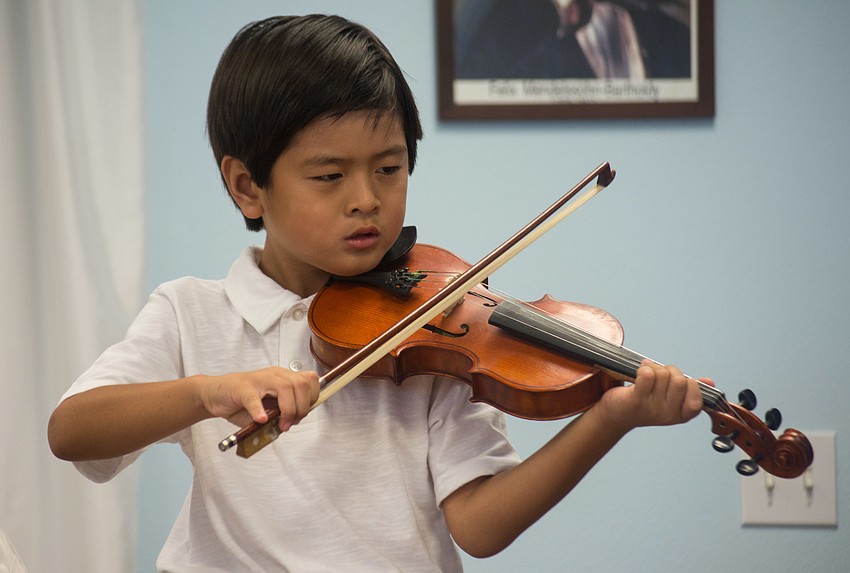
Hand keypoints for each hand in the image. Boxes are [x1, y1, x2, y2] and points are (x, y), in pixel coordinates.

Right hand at [197, 367, 319, 430]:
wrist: (215, 395)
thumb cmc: (243, 402)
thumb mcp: (269, 407)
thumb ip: (283, 412)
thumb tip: (295, 421)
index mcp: (283, 377)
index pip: (309, 380)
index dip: (312, 398)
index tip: (303, 414)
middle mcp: (274, 375)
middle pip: (301, 384)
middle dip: (302, 407)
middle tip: (290, 423)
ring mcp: (258, 380)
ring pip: (284, 388)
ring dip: (287, 410)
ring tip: (281, 424)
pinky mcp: (242, 389)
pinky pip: (253, 398)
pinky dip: (259, 410)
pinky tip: (261, 419)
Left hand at [597, 360, 708, 432]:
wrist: (615, 415)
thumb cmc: (644, 403)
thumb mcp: (669, 399)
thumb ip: (689, 390)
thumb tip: (709, 382)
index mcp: (680, 415)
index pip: (697, 399)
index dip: (689, 385)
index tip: (676, 382)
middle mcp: (668, 415)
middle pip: (679, 380)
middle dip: (669, 371)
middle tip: (659, 374)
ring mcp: (652, 408)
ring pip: (663, 375)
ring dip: (654, 368)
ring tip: (646, 374)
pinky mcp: (637, 400)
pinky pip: (647, 375)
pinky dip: (644, 368)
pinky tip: (639, 373)